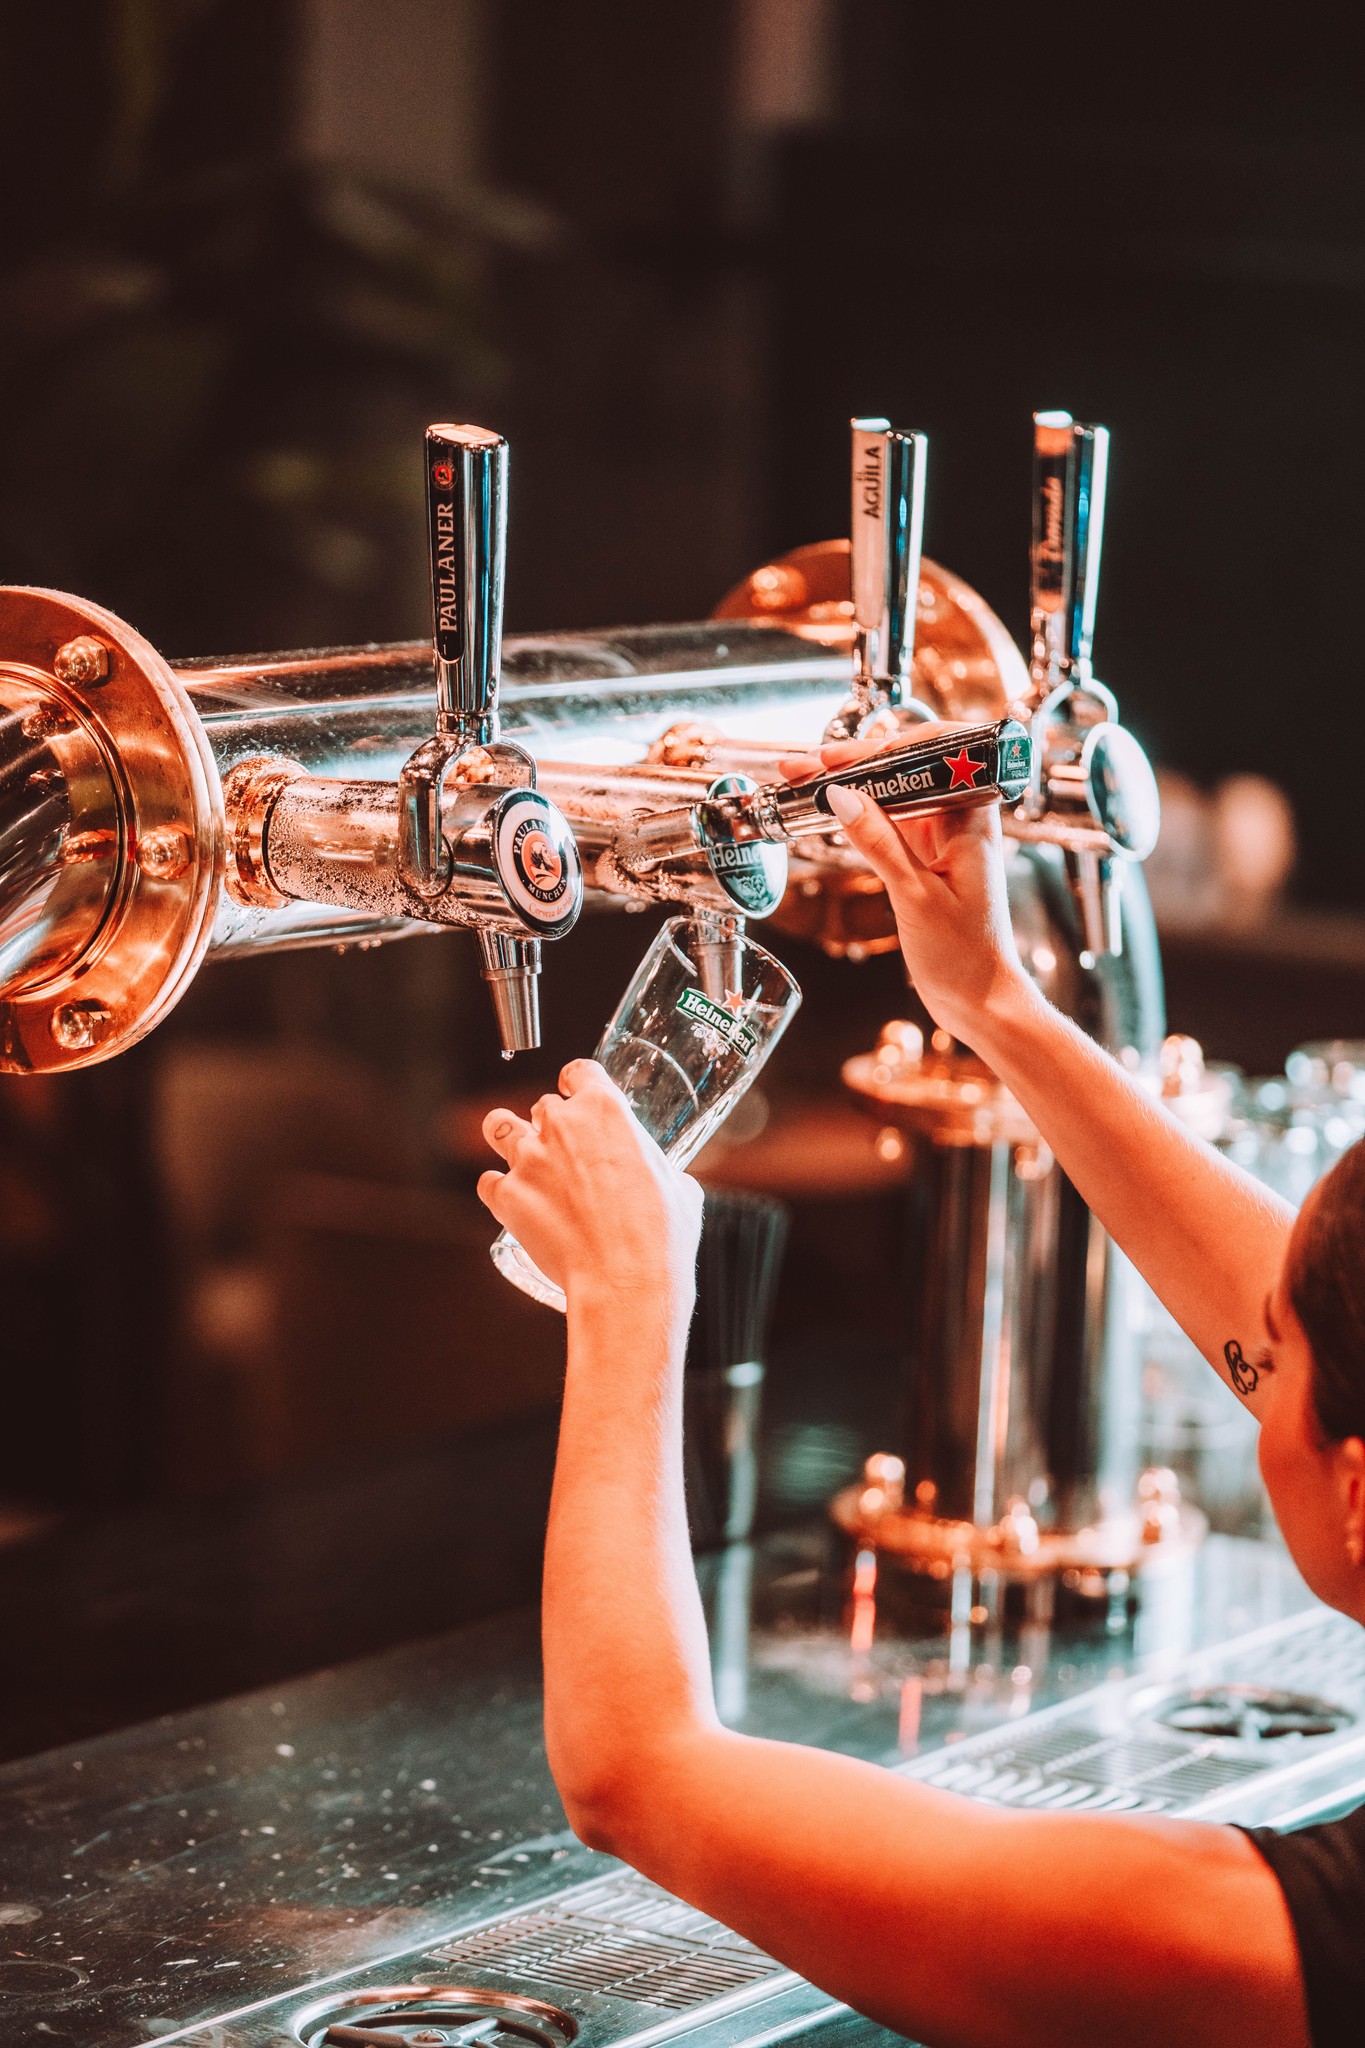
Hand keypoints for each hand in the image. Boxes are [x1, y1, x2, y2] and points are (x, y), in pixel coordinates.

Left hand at [478, 1059, 702, 1319]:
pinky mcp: (507, 1196)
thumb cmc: (660, 1235)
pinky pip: (488, 1182)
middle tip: (565, 1151)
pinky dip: (498, 1190)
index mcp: (605, 1109)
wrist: (626, 1280)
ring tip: (520, 1157)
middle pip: (542, 1105)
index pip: (579, 1071)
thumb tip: (661, 1177)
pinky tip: (512, 1202)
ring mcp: (529, 1159)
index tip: (576, 1094)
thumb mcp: (678, 1186)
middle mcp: (561, 1124)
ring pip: (497, 1127)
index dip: (577, 1082)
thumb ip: (658, 1168)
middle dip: (551, 1124)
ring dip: (507, 1137)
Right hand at [787, 736, 1031, 1050]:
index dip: (885, 748)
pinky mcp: (925, 858)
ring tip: (805, 778)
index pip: (934, 756)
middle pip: (907, 769)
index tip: (841, 757)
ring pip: (894, 794)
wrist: (980, 1000)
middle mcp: (961, 821)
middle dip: (857, 761)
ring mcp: (942, 838)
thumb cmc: (966, 957)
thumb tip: (840, 796)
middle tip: (808, 764)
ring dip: (852, 784)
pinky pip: (889, 822)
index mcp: (974, 820)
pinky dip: (859, 813)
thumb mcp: (915, 897)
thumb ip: (878, 843)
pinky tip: (828, 807)